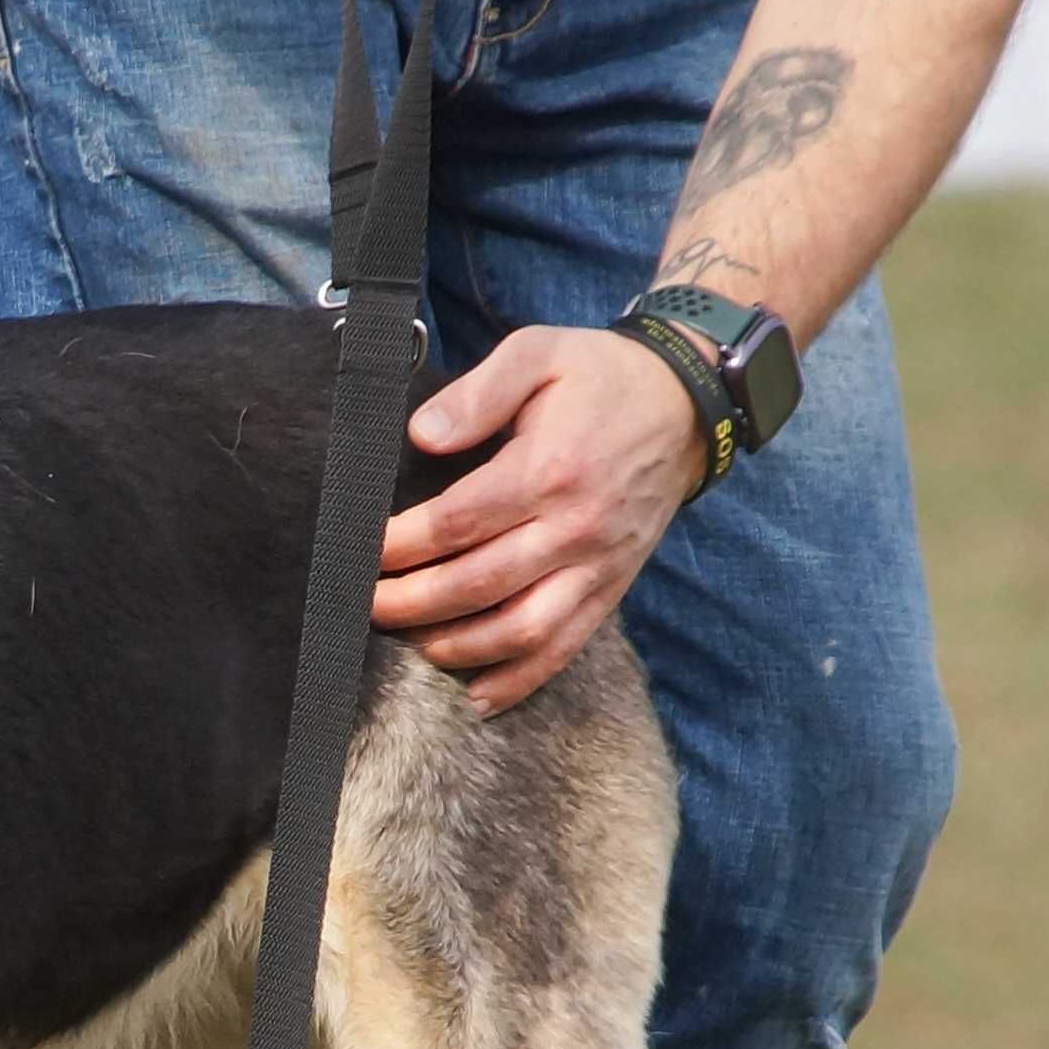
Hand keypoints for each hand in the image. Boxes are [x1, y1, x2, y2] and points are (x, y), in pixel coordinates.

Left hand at [373, 329, 705, 714]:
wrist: (685, 404)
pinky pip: (565, 647)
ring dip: (458, 648)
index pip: (458, 522)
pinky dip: (519, 680)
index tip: (362, 551)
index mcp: (549, 469)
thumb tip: (422, 435)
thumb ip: (477, 393)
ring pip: (520, 630)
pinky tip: (476, 696)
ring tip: (410, 646)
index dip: (402, 544)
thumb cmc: (599, 375)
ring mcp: (597, 565)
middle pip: (479, 584)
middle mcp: (575, 527)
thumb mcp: (538, 352)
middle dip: (413, 603)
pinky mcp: (612, 587)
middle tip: (366, 605)